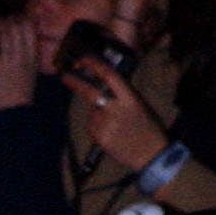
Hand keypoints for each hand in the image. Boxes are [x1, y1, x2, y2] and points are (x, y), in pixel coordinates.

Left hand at [0, 11, 37, 109]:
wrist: (13, 111)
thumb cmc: (22, 94)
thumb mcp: (32, 73)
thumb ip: (31, 57)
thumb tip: (30, 43)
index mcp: (33, 58)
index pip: (31, 32)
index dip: (25, 21)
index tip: (21, 17)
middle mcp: (22, 57)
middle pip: (18, 30)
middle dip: (13, 20)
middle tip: (8, 17)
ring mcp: (8, 62)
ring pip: (6, 35)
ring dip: (1, 24)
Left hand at [62, 55, 166, 174]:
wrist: (150, 154)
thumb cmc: (147, 126)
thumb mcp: (139, 104)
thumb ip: (121, 93)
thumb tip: (102, 83)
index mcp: (129, 97)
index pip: (108, 75)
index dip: (94, 65)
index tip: (83, 60)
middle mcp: (115, 109)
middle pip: (90, 92)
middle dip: (75, 83)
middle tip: (65, 77)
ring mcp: (106, 124)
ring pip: (92, 112)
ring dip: (97, 113)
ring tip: (114, 124)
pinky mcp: (100, 138)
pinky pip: (92, 126)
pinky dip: (98, 127)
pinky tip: (111, 134)